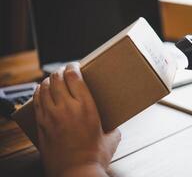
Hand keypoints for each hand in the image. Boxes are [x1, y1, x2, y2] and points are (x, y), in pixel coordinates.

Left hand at [33, 62, 120, 176]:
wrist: (76, 172)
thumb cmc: (95, 156)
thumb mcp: (112, 138)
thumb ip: (113, 127)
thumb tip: (114, 125)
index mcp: (86, 107)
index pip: (74, 76)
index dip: (73, 66)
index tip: (75, 65)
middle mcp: (67, 107)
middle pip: (58, 78)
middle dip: (61, 70)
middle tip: (65, 71)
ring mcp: (52, 115)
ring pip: (45, 87)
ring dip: (49, 79)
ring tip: (54, 78)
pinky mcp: (42, 124)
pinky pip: (36, 101)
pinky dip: (38, 91)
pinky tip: (41, 89)